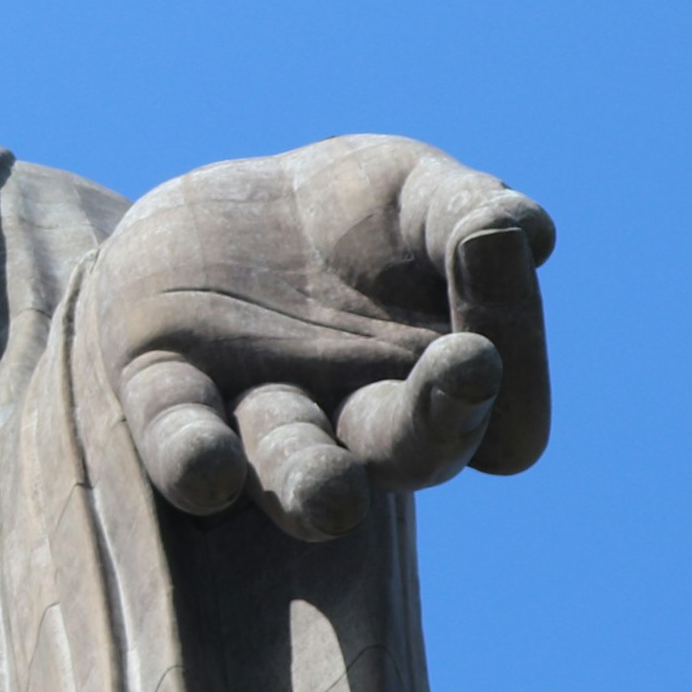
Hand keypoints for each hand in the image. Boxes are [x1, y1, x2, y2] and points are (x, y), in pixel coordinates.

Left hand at [90, 136, 555, 540]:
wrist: (206, 216)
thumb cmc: (342, 221)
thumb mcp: (414, 193)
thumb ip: (470, 212)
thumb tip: (529, 233)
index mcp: (435, 386)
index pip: (498, 420)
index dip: (510, 386)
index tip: (493, 337)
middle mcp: (352, 421)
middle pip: (407, 451)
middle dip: (437, 422)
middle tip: (469, 374)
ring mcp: (258, 410)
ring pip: (292, 463)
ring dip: (310, 478)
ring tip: (334, 498)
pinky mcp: (162, 387)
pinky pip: (178, 435)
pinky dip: (193, 454)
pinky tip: (209, 468)